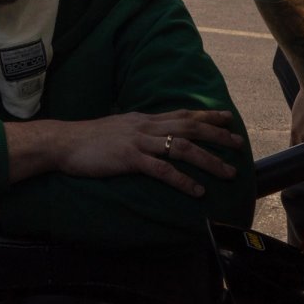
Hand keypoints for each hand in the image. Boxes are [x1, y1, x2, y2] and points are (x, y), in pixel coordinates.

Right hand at [6, 109, 242, 195]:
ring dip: (209, 160)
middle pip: (190, 127)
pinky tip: (197, 191)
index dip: (208, 114)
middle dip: (218, 135)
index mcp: (144, 119)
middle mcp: (146, 126)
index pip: (183, 113)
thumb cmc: (88, 139)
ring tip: (227, 172)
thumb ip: (138, 130)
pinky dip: (183, 180)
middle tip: (240, 144)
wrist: (63, 142)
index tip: (228, 117)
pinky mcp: (130, 159)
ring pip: (182, 147)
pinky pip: (162, 170)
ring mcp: (138, 141)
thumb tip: (152, 135)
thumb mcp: (118, 128)